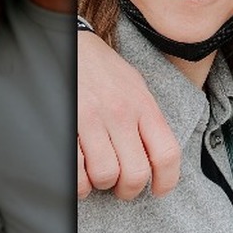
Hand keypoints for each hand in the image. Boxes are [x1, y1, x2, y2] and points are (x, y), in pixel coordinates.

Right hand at [77, 30, 180, 199]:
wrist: (69, 43)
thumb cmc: (103, 69)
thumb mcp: (135, 86)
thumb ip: (148, 118)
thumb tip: (157, 155)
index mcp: (143, 105)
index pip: (166, 154)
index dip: (167, 181)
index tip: (160, 190)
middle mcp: (121, 113)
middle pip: (136, 173)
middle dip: (128, 189)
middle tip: (121, 185)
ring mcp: (92, 119)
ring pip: (106, 176)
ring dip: (101, 183)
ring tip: (97, 173)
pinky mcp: (65, 125)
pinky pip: (76, 172)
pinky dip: (78, 183)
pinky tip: (79, 173)